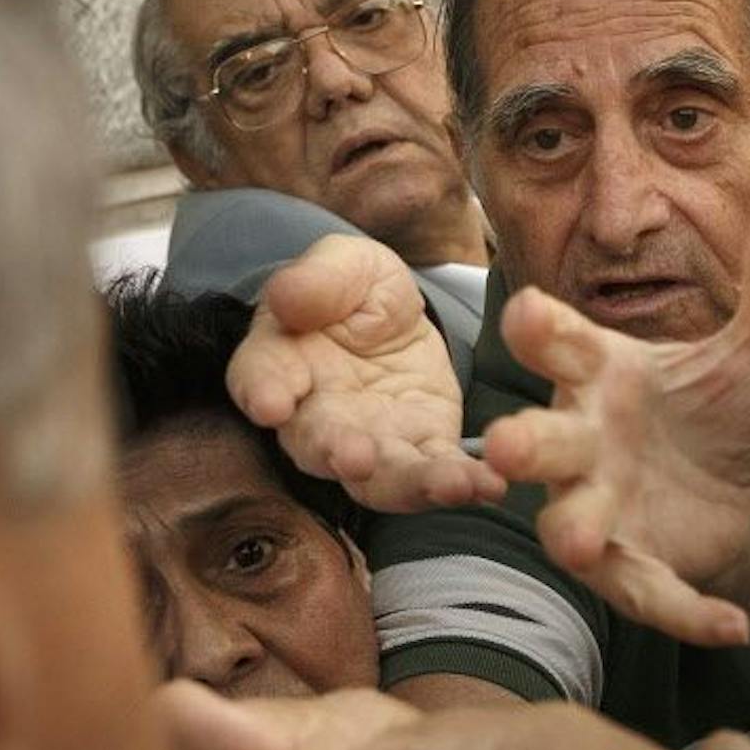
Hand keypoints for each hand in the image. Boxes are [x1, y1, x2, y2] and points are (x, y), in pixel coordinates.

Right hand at [228, 234, 504, 512]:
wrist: (395, 314)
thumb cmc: (352, 289)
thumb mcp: (342, 264)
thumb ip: (317, 278)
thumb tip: (288, 299)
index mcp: (281, 362)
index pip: (259, 379)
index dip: (262, 392)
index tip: (271, 405)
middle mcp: (317, 415)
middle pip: (317, 445)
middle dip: (336, 453)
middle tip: (354, 459)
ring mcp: (371, 440)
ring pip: (379, 477)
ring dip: (410, 485)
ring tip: (449, 485)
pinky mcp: (422, 446)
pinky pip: (437, 470)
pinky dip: (463, 482)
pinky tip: (491, 484)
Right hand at [481, 186, 749, 646]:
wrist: (745, 484)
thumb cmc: (724, 400)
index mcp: (602, 372)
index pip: (560, 344)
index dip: (542, 332)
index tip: (529, 314)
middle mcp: (583, 441)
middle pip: (541, 440)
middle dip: (523, 443)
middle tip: (510, 445)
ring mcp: (601, 508)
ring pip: (569, 523)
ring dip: (574, 530)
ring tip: (582, 539)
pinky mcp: (637, 567)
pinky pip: (651, 594)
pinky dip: (687, 612)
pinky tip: (734, 626)